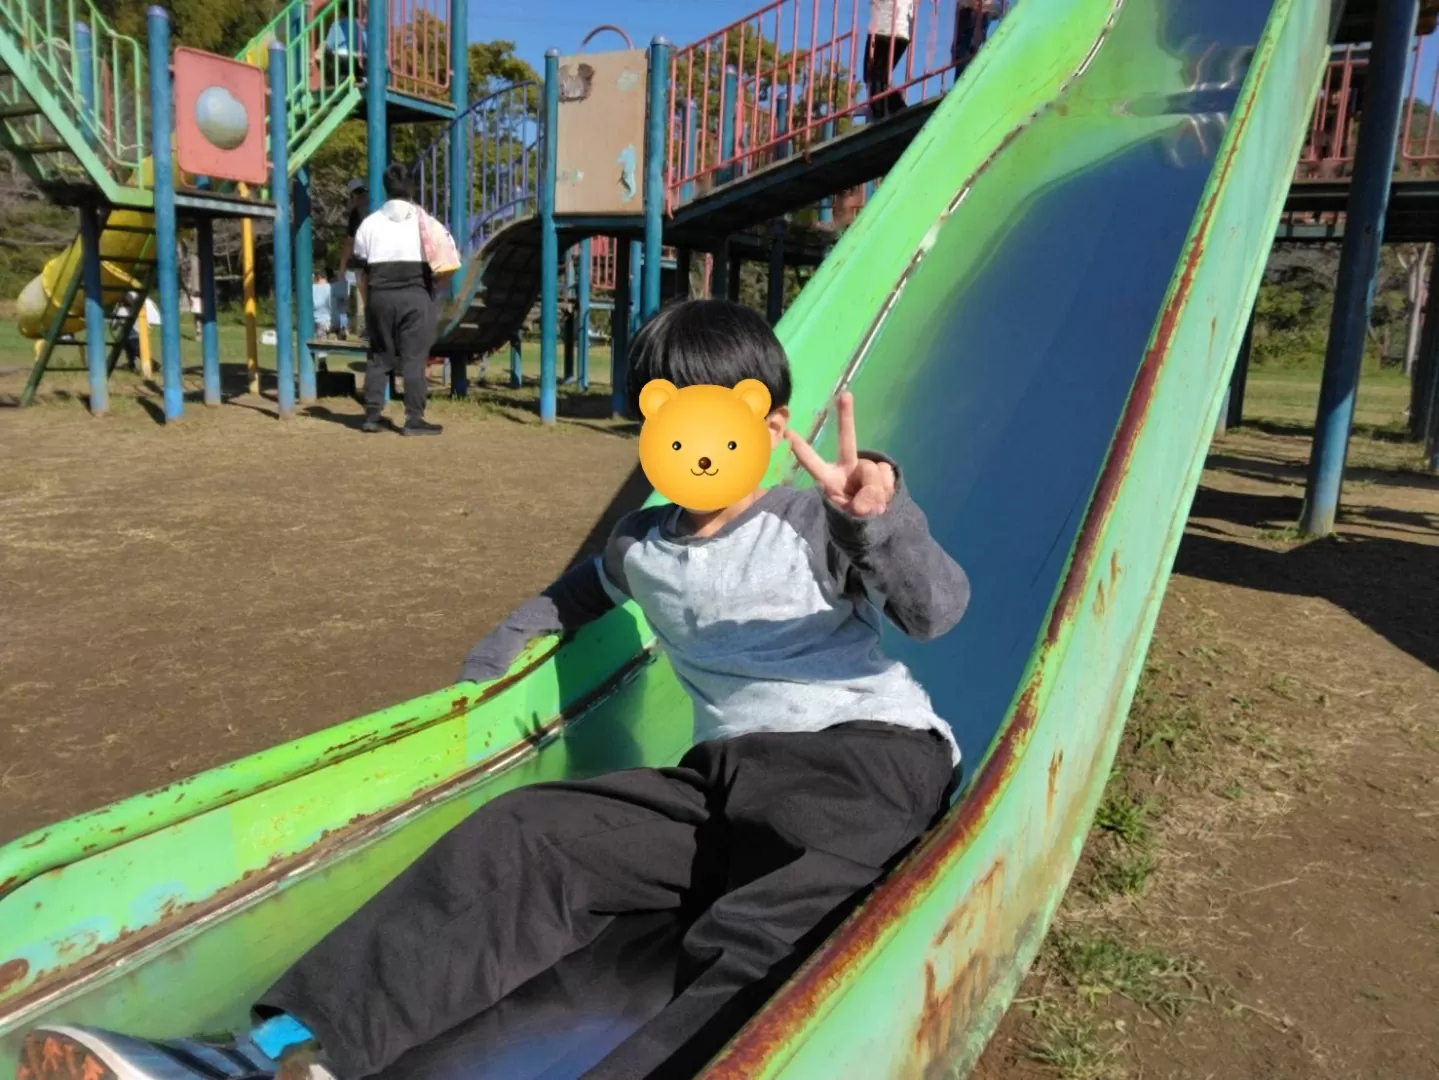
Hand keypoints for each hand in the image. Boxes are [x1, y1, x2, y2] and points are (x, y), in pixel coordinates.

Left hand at [785, 391, 895, 516]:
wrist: (876, 518)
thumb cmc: (855, 514)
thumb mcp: (853, 514)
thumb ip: (862, 504)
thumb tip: (872, 496)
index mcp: (830, 479)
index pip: (813, 463)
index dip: (802, 450)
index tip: (788, 433)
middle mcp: (846, 467)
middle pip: (847, 439)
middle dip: (846, 416)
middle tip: (845, 396)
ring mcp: (865, 466)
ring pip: (872, 472)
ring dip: (876, 492)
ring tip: (874, 504)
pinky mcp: (882, 468)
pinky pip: (887, 474)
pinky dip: (887, 489)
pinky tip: (883, 496)